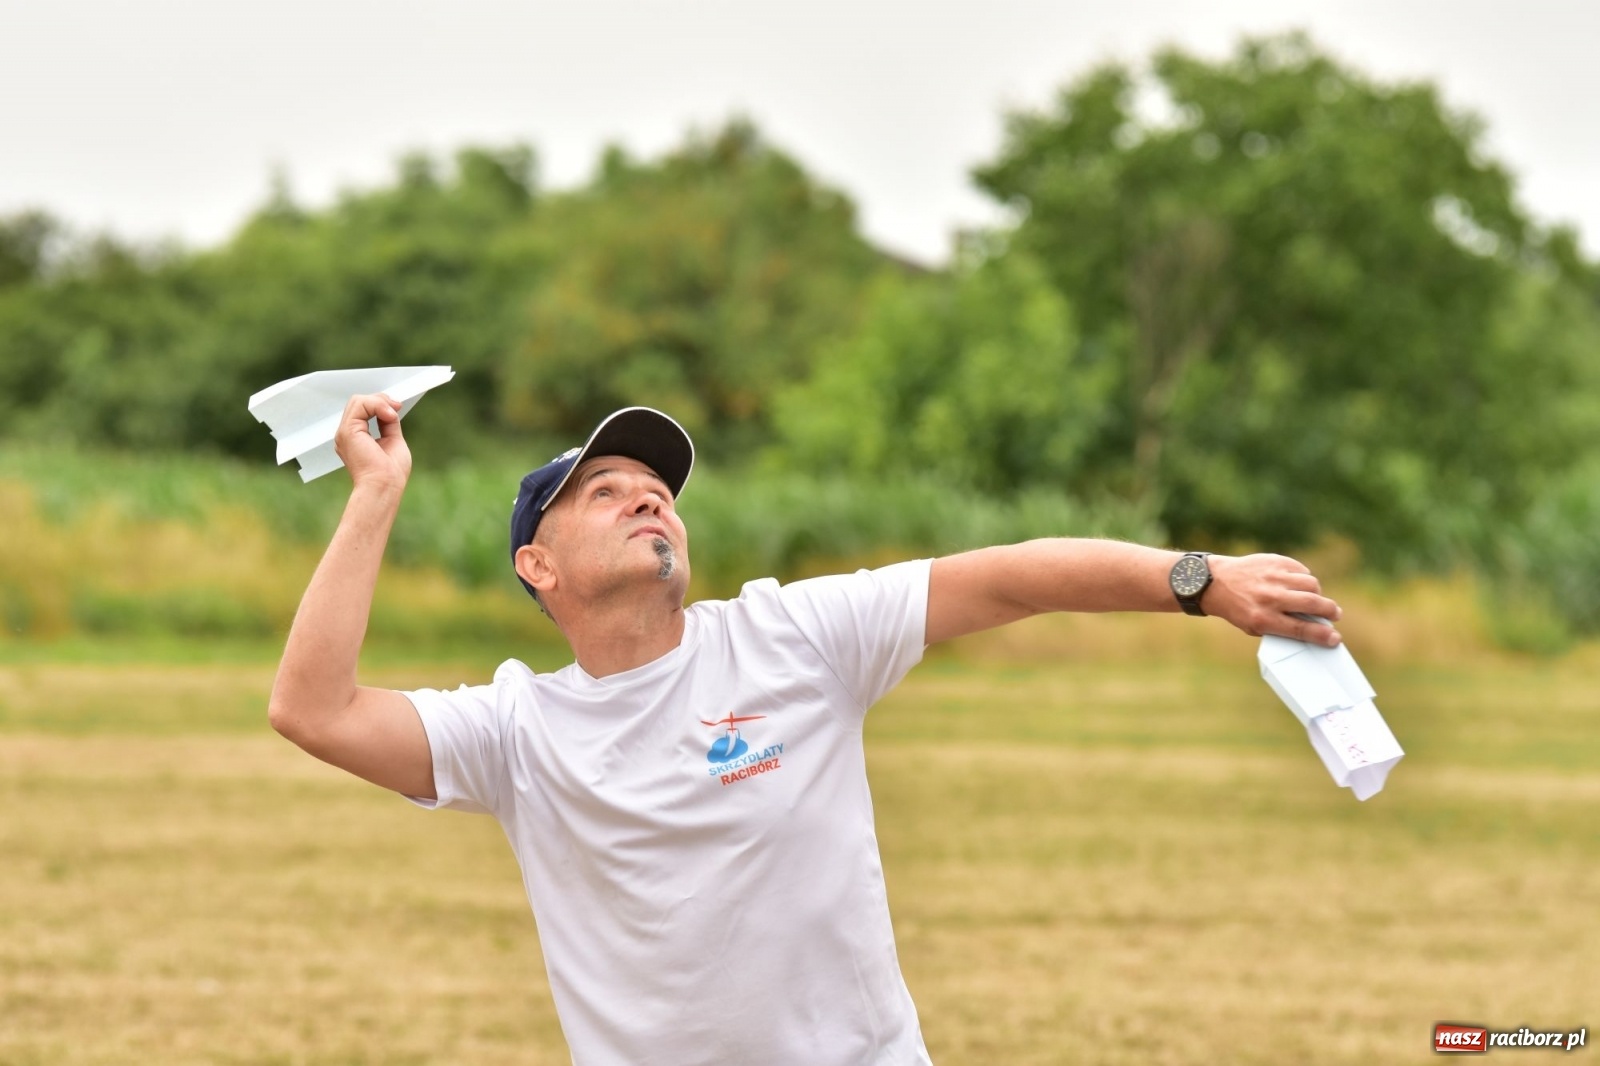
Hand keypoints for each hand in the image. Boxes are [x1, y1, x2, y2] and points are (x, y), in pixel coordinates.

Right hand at [334, 393, 411, 490]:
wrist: (385, 486)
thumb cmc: (391, 473)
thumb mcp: (393, 440)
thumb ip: (389, 423)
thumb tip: (391, 408)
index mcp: (356, 438)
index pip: (363, 410)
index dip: (380, 404)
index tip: (397, 408)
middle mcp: (347, 434)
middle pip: (359, 402)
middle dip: (380, 400)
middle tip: (397, 407)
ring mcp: (345, 433)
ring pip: (358, 400)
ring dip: (380, 402)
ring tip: (393, 414)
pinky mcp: (348, 431)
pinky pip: (359, 404)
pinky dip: (377, 405)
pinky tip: (389, 415)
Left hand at [1203, 554, 1342, 646]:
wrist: (1216, 581)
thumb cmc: (1238, 608)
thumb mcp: (1254, 626)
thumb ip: (1281, 628)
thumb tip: (1314, 629)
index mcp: (1263, 618)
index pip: (1300, 629)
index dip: (1322, 635)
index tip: (1335, 638)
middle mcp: (1270, 597)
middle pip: (1312, 604)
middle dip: (1329, 611)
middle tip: (1334, 614)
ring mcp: (1273, 577)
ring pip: (1311, 584)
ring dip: (1317, 593)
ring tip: (1312, 598)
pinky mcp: (1274, 560)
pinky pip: (1301, 570)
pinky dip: (1303, 578)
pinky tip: (1296, 584)